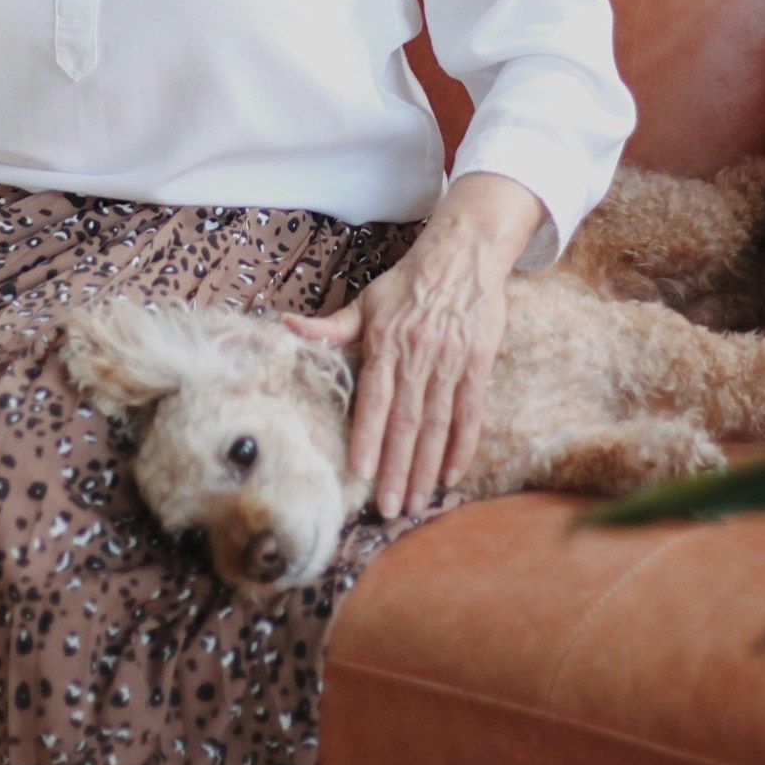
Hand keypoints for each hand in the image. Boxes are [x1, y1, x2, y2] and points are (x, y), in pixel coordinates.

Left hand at [283, 234, 508, 518]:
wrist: (463, 255)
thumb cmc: (408, 283)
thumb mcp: (366, 301)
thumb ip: (331, 326)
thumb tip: (287, 326)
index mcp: (386, 344)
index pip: (374, 400)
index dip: (368, 438)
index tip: (361, 474)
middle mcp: (418, 357)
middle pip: (406, 423)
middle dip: (397, 470)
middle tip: (389, 509)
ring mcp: (450, 363)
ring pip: (437, 425)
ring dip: (426, 467)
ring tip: (417, 502)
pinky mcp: (478, 364)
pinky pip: (470, 413)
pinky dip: (462, 446)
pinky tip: (451, 475)